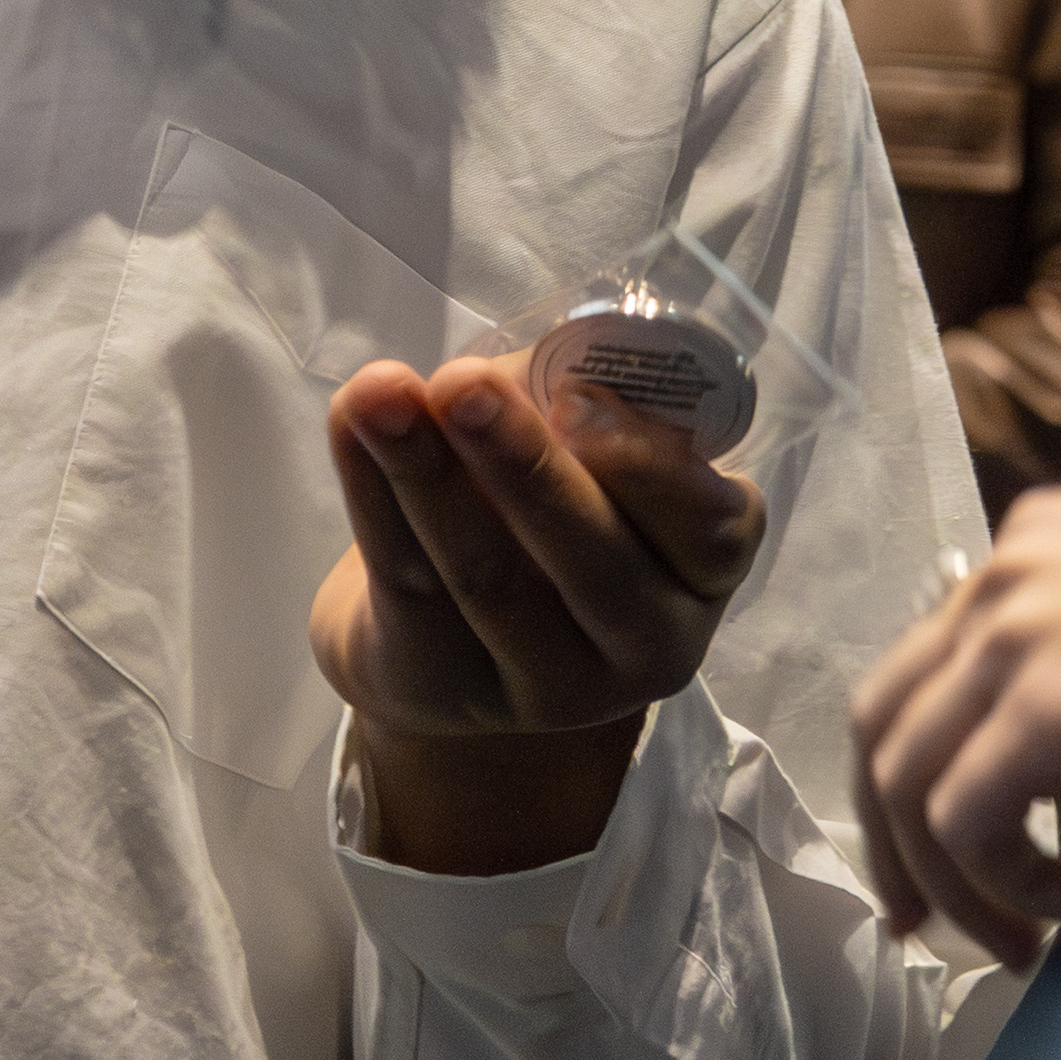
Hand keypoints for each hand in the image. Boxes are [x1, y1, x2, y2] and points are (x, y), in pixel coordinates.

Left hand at [314, 346, 762, 872]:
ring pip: (489, 580)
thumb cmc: (548, 505)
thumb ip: (580, 399)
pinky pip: (407, 591)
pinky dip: (372, 498)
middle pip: (594, 563)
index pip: (710, 531)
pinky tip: (350, 431)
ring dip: (427, 474)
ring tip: (378, 395)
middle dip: (524, 465)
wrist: (459, 635)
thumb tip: (527, 368)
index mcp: (706, 569)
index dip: (647, 467)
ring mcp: (551, 687)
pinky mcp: (449, 692)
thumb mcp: (590, 449)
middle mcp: (648, 643)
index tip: (576, 399)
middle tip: (462, 383)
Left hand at [852, 481, 1060, 963]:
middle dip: (891, 835)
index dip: (920, 762)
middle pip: (884, 719)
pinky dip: (1010, 888)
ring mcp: (1008, 638)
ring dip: (953, 885)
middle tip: (919, 916)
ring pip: (907, 783)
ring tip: (1016, 950)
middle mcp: (1003, 578)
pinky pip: (968, 825)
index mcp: (1036, 545)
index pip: (932, 660)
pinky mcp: (1034, 711)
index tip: (939, 845)